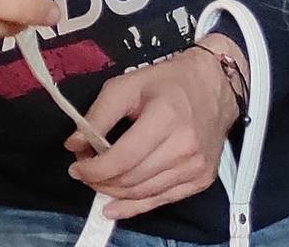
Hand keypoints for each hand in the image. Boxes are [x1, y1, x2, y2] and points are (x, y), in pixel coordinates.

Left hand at [63, 34, 244, 218]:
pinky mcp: (202, 179)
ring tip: (98, 181)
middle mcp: (184, 147)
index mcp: (165, 118)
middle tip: (84, 171)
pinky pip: (162, 200)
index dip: (94, 169)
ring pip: (144, 193)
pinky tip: (114, 207)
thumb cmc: (167, 82)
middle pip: (132, 179)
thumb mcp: (126, 86)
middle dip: (100, 180)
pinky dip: (134, 206)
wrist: (214, 86)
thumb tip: (74, 144)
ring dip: (113, 192)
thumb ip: (98, 115)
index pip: (123, 158)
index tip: (76, 167)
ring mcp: (196, 167)